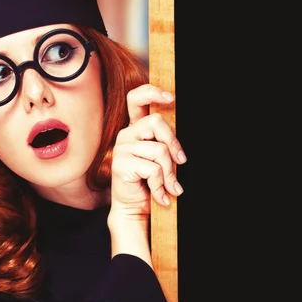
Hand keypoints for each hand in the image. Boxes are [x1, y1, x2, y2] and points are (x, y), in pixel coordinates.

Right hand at [108, 84, 186, 224]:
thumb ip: (165, 143)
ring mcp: (121, 148)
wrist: (135, 209)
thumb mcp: (161, 158)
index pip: (136, 98)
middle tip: (181, 161)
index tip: (171, 97)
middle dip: (174, 142)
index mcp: (135, 128)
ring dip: (170, 173)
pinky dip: (161, 186)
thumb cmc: (150, 183)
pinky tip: (161, 196)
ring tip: (171, 188)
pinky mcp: (120, 164)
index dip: (152, 92)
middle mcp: (126, 134)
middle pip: (156, 121)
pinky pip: (153, 169)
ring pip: (159, 150)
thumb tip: (180, 146)